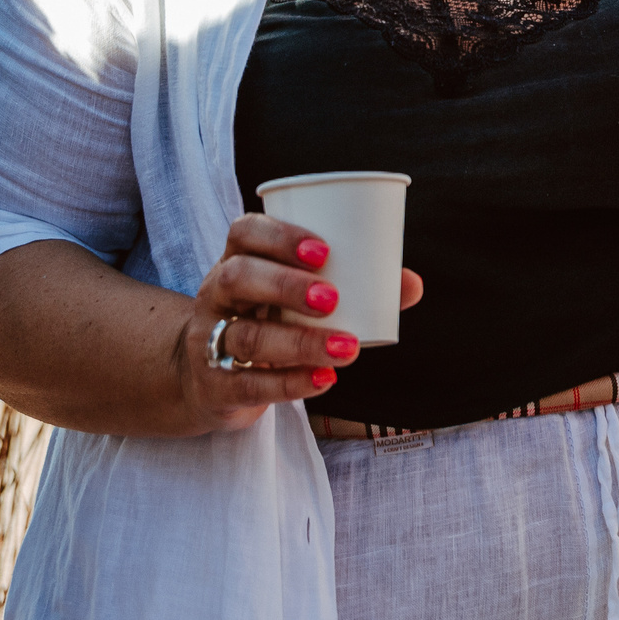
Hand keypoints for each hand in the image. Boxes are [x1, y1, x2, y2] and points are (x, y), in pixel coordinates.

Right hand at [175, 215, 424, 433]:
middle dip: (286, 285)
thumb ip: (355, 288)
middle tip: (334, 298)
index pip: (244, 233)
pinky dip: (290, 383)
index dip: (280, 236)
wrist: (206, 379)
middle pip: (238, 278)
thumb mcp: (292, 300)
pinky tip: (325, 380)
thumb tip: (412, 283)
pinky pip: (248, 384)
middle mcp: (217, 295)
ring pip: (244, 335)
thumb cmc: (266, 322)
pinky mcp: (214, 386)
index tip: (324, 250)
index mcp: (237, 260)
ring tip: (347, 346)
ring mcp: (209, 340)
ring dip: (300, 341)